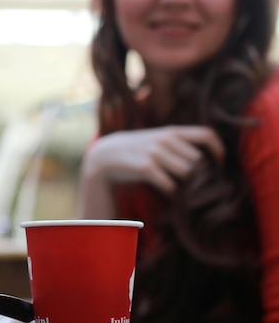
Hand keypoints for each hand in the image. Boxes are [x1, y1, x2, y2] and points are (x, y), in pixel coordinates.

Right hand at [82, 126, 224, 193]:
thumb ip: (178, 142)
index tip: (218, 164)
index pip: (206, 135)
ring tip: (178, 187)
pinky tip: (164, 190)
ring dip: (185, 184)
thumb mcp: (156, 139)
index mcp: (171, 131)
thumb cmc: (135, 151)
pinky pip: (170, 184)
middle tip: (194, 184)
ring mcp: (155, 153)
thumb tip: (205, 155)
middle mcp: (166, 139)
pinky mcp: (146, 167)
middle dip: (199, 174)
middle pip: (198, 161)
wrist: (104, 157)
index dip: (218, 150)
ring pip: (187, 173)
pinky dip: (170, 190)